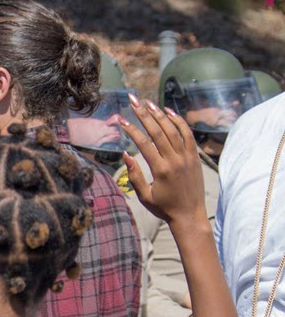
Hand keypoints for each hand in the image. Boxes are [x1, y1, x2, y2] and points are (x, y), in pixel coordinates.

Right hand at [120, 97, 206, 226]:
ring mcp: (187, 157)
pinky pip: (187, 135)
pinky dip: (179, 121)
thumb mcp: (144, 196)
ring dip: (160, 114)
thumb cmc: (164, 207)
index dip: (132, 130)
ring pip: (173, 130)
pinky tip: (169, 112)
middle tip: (134, 100)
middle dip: (144, 114)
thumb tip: (125, 155)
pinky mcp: (194, 157)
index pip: (144, 144)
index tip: (121, 120)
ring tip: (148, 103)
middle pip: (158, 131)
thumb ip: (135, 175)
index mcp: (161, 170)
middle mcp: (175, 160)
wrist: (190, 215)